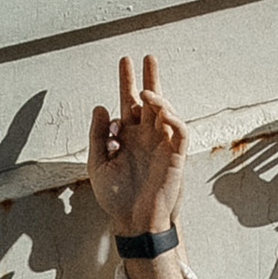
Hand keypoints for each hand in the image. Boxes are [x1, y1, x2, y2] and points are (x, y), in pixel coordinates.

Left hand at [88, 53, 188, 244]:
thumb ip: (97, 136)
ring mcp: (161, 144)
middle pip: (150, 100)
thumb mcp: (97, 164)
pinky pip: (179, 132)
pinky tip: (162, 112)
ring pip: (166, 111)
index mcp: (127, 136)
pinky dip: (174, 119)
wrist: (132, 222)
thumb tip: (100, 107)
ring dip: (159, 98)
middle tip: (148, 56)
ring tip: (146, 91)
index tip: (125, 61)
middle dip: (150, 77)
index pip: (128, 102)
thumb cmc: (116, 198)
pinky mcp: (175, 156)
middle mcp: (146, 136)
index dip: (127, 81)